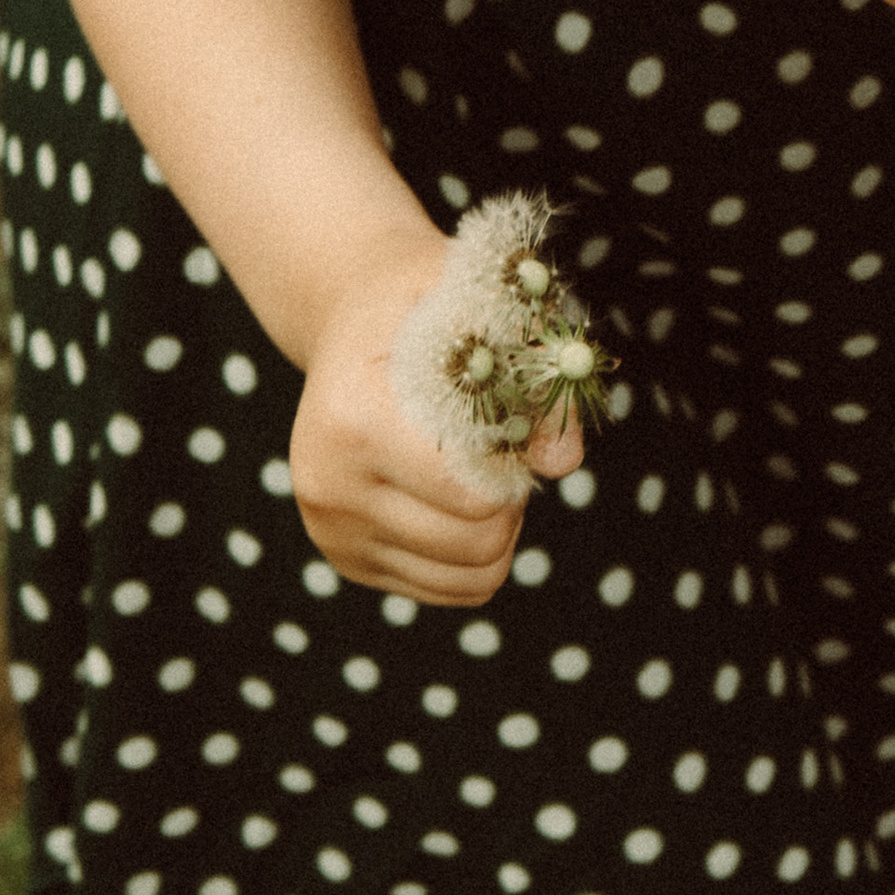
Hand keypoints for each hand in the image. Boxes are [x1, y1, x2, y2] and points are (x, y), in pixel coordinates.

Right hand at [291, 228, 583, 601]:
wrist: (349, 317)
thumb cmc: (423, 305)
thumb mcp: (478, 307)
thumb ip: (531, 377)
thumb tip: (565, 462)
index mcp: (354, 417)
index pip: (468, 490)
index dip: (517, 461)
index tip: (517, 416)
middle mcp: (329, 485)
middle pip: (475, 541)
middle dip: (514, 497)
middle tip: (509, 445)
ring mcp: (332, 530)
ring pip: (467, 577)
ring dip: (499, 528)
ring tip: (484, 466)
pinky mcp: (345, 558)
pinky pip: (446, 589)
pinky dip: (475, 553)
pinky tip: (460, 497)